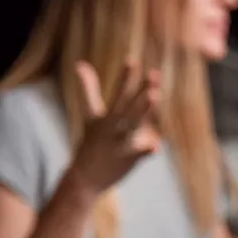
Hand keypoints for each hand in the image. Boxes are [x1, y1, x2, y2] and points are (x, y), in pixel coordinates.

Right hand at [68, 59, 160, 194]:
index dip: (125, 77)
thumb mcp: (90, 116)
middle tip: (154, 74)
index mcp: (106, 116)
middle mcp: (112, 126)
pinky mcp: (126, 159)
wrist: (84, 177)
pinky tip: (156, 146)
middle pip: (128, 105)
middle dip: (140, 89)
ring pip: (133, 123)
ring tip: (155, 94)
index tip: (132, 59)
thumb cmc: (91, 142)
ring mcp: (119, 142)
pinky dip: (146, 150)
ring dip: (143, 109)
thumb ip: (88, 90)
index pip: (117, 93)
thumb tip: (81, 63)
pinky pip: (139, 154)